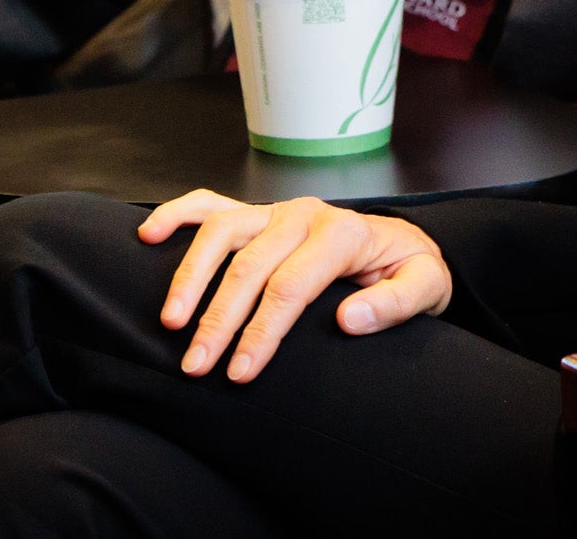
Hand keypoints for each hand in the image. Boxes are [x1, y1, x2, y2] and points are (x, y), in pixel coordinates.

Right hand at [140, 190, 452, 381]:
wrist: (403, 245)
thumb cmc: (409, 270)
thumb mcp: (427, 287)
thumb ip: (396, 303)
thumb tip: (350, 320)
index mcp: (344, 233)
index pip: (291, 285)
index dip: (262, 330)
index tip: (239, 372)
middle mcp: (304, 216)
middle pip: (249, 267)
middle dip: (219, 321)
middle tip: (196, 367)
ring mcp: (276, 212)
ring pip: (221, 233)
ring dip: (190, 278)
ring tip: (170, 324)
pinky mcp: (258, 214)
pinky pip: (210, 205)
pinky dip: (177, 214)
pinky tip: (149, 235)